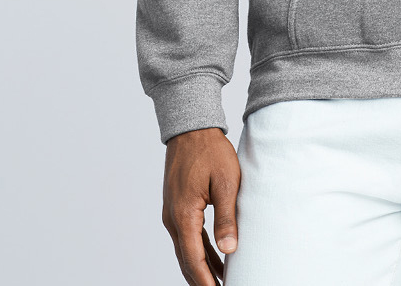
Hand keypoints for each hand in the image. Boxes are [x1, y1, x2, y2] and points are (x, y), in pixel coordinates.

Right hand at [162, 127, 240, 285]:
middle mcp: (172, 218)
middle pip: (186, 260)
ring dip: (201, 268)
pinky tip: (214, 259)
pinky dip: (199, 251)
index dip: (206, 281)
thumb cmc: (211, 152)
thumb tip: (228, 250)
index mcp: (183, 215)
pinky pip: (186, 236)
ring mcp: (172, 213)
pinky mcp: (176, 207)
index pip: (193, 259)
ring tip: (219, 282)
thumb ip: (226, 218)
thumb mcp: (225, 183)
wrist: (191, 129)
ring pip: (185, 250)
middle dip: (201, 280)